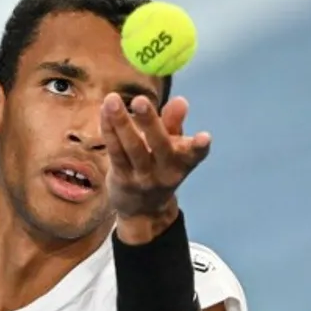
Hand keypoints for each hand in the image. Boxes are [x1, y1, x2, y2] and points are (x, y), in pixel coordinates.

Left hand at [101, 93, 210, 238]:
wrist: (143, 210)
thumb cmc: (160, 167)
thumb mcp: (173, 147)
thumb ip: (174, 124)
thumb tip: (180, 101)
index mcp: (184, 162)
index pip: (195, 155)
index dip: (199, 147)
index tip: (205, 137)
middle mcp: (166, 172)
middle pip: (159, 146)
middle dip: (150, 123)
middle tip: (140, 100)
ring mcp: (143, 177)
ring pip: (132, 148)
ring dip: (121, 123)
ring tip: (112, 100)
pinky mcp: (122, 179)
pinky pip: (115, 152)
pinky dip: (109, 131)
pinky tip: (104, 112)